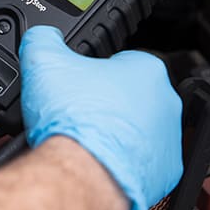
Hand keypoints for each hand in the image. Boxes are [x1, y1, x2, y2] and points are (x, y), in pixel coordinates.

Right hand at [19, 26, 182, 209]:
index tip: (76, 86)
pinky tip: (97, 159)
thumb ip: (43, 39)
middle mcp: (166, 103)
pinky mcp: (164, 173)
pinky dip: (120, 161)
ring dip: (113, 132)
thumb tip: (41, 35)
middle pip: (129, 96)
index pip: (119, 61)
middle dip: (105, 103)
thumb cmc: (73, 121)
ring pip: (136, 130)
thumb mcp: (43, 61)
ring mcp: (168, 141)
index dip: (92, 72)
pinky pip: (140, 162)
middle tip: (77, 112)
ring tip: (84, 137)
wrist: (81, 173)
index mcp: (146, 70)